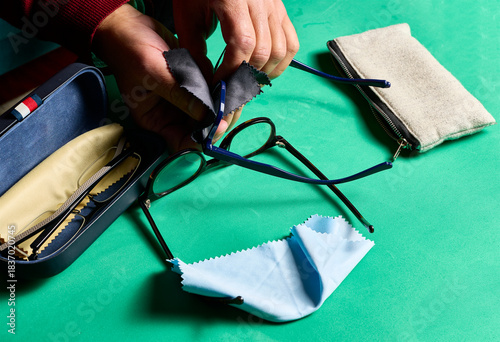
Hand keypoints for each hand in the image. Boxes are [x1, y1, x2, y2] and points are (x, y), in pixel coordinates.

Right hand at [92, 4, 224, 150]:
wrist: (127, 25)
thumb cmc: (130, 51)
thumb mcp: (154, 74)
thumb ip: (180, 94)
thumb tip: (205, 114)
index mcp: (157, 120)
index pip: (182, 141)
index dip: (201, 139)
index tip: (218, 126)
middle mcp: (171, 113)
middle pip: (200, 127)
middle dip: (216, 119)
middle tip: (229, 106)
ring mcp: (183, 97)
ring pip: (209, 108)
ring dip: (218, 99)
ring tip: (223, 86)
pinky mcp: (192, 81)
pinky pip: (210, 88)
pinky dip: (216, 82)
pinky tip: (214, 71)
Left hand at [173, 0, 299, 129]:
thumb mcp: (187, 15)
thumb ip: (193, 47)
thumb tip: (204, 80)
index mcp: (232, 1)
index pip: (241, 44)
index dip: (231, 70)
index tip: (218, 84)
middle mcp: (259, 2)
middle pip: (263, 51)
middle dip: (246, 76)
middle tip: (231, 88)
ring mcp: (274, 7)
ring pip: (281, 50)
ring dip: (265, 72)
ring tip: (247, 80)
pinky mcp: (281, 11)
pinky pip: (291, 43)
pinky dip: (282, 62)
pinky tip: (265, 69)